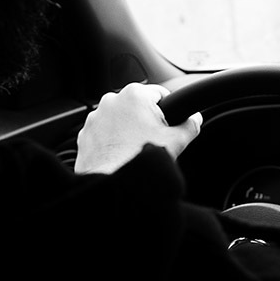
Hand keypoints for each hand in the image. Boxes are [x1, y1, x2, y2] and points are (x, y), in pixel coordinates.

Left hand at [75, 82, 201, 174]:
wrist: (113, 186)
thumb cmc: (141, 161)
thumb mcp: (177, 141)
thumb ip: (190, 125)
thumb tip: (194, 120)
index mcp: (135, 94)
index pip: (160, 94)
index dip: (168, 111)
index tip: (167, 126)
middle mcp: (111, 101)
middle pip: (137, 107)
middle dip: (145, 121)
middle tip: (152, 141)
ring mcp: (95, 118)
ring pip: (119, 120)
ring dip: (127, 130)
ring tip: (134, 150)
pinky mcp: (85, 135)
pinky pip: (103, 133)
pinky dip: (111, 142)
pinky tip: (121, 156)